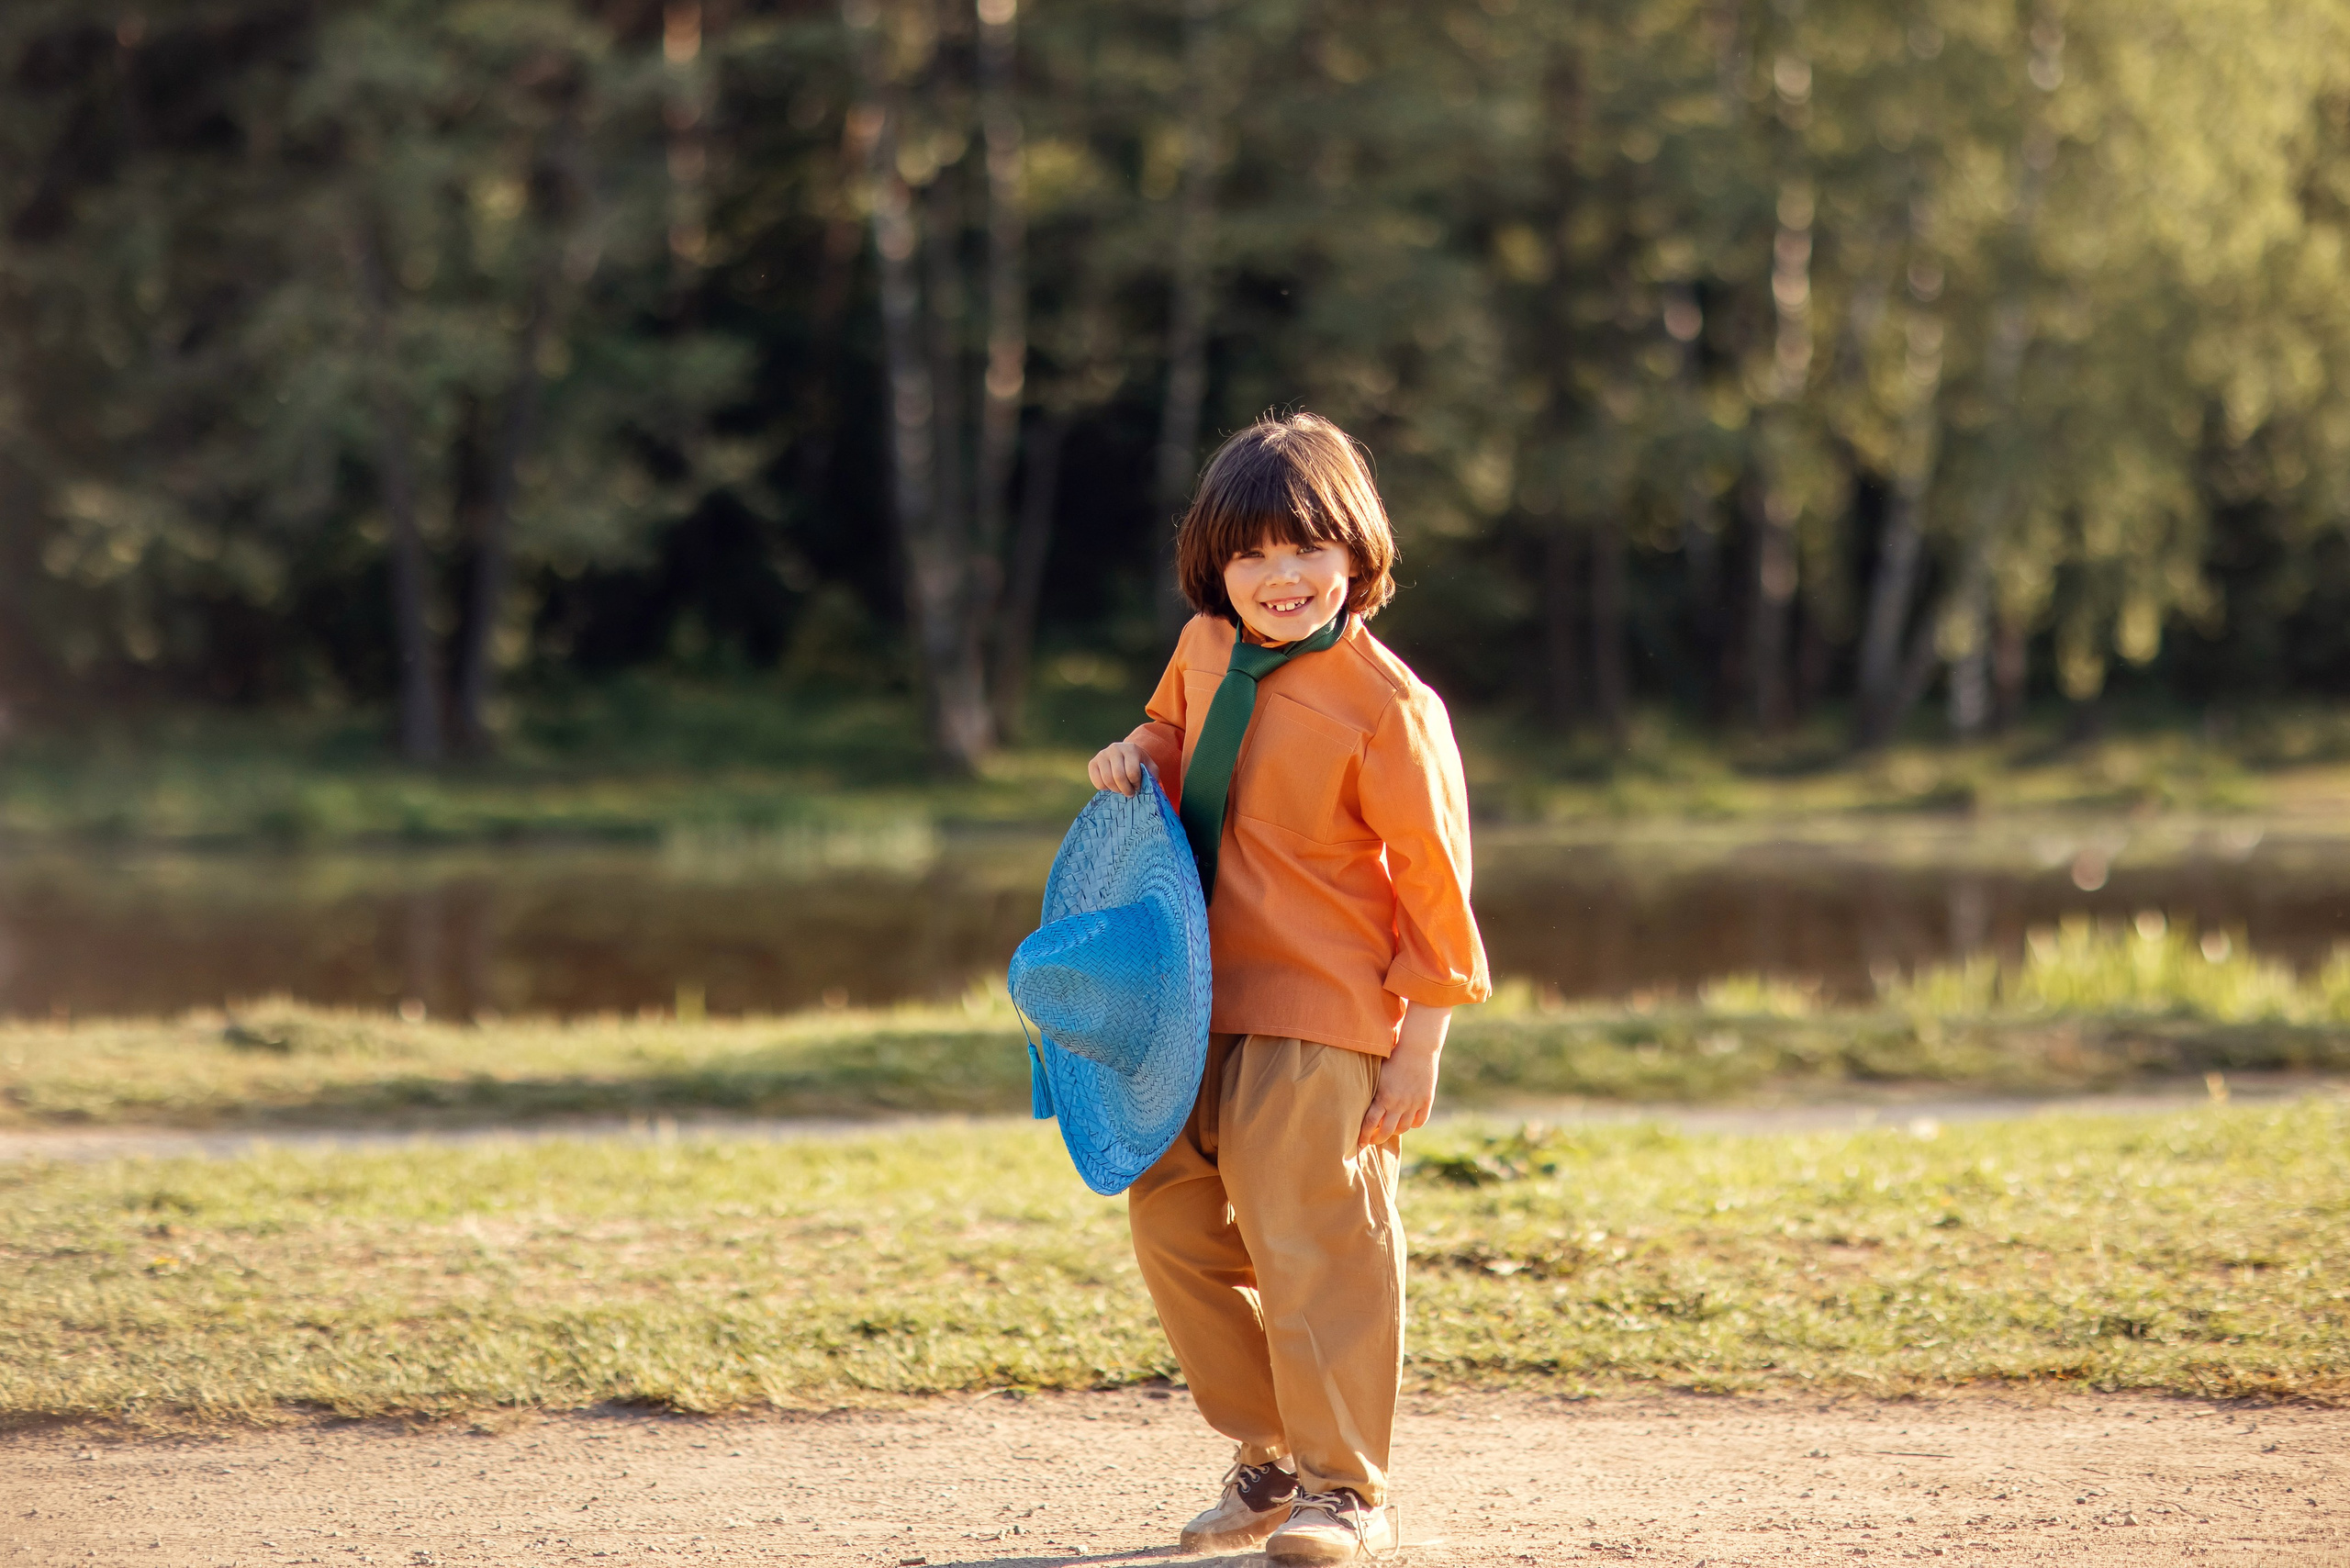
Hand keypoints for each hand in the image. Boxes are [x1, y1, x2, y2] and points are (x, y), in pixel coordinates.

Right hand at [1088, 740, 1156, 795]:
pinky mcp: (1093, 763)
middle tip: (1130, 793)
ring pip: (1107, 780)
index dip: (1136, 784)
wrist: (1126, 754)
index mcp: (1130, 749)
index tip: (1138, 786)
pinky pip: (1097, 782)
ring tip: (1122, 789)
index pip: (1132, 772)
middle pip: (1118, 777)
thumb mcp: (1150, 767)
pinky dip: (1105, 788)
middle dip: (1126, 789)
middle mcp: (1114, 749)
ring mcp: (1102, 755)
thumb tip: (1152, 789)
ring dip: (1116, 790)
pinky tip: (1112, 785)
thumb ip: (1152, 776)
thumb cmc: (1140, 763)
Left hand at [1359, 1003, 1452, 1147]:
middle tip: (1373, 1140)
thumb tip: (1358, 1100)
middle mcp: (1398, 1103)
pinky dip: (1413, 1124)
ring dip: (1395, 1131)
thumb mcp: (1377, 1072)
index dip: (1364, 1135)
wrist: (1417, 1048)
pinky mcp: (1426, 1101)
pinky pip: (1420, 1121)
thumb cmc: (1392, 1056)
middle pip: (1387, 1131)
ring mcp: (1413, 1103)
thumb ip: (1371, 1089)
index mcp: (1383, 1096)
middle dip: (1377, 1139)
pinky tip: (1408, 1121)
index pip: (1370, 1123)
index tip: (1360, 1143)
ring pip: (1403, 1128)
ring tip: (1390, 1129)